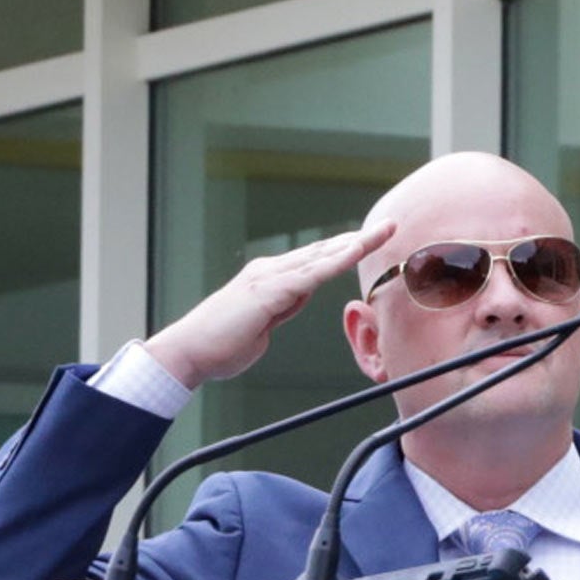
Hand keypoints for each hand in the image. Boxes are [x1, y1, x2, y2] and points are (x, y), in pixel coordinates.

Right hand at [145, 221, 395, 388]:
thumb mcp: (263, 324)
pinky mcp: (266, 292)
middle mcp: (269, 271)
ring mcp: (267, 278)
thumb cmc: (222, 345)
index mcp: (270, 278)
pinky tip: (355, 252)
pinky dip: (334, 262)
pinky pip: (309, 275)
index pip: (315, 260)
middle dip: (358, 239)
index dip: (344, 250)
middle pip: (323, 251)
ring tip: (384, 232)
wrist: (189, 353)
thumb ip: (283, 306)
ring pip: (320, 257)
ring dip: (354, 244)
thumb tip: (301, 294)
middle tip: (390, 227)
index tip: (370, 242)